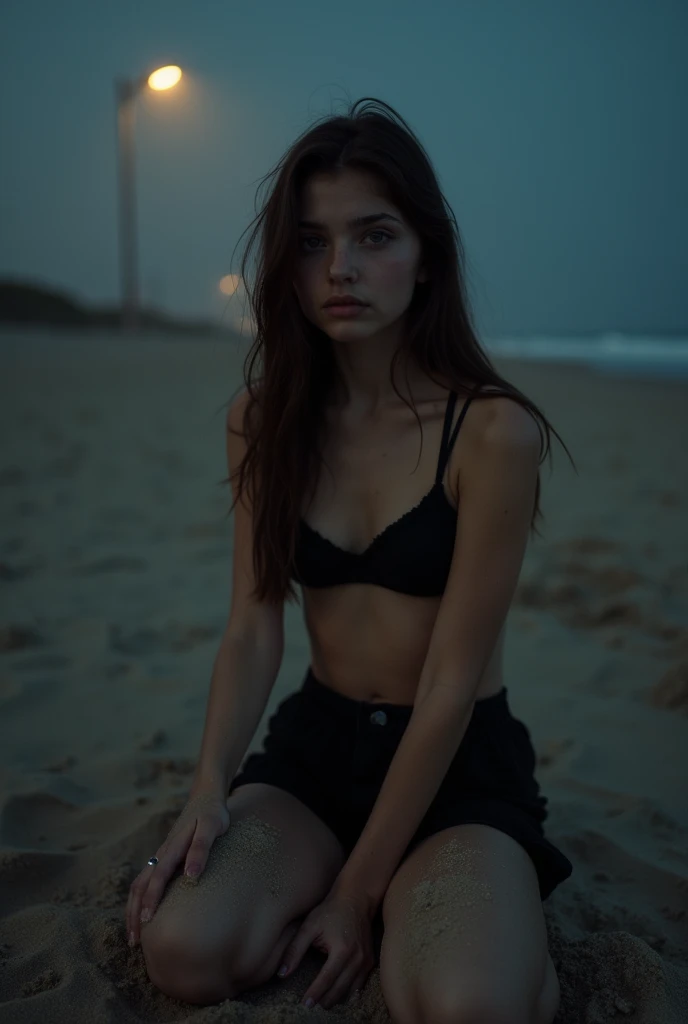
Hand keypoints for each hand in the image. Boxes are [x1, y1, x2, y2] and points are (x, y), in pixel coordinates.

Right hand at [125, 790, 230, 946]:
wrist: (205, 797)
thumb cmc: (213, 813)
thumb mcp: (212, 826)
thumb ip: (201, 849)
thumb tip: (191, 876)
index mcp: (172, 848)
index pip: (157, 877)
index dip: (152, 899)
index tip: (147, 923)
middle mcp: (162, 854)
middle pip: (140, 885)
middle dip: (134, 913)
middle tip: (134, 942)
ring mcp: (161, 856)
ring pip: (139, 885)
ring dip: (133, 909)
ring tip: (134, 935)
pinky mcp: (164, 859)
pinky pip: (145, 882)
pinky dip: (139, 900)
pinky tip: (143, 915)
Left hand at [276, 887, 375, 1009]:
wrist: (356, 898)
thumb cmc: (330, 911)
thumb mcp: (309, 927)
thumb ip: (295, 950)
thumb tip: (282, 973)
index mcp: (342, 950)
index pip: (327, 979)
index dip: (315, 993)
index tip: (305, 1004)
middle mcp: (357, 958)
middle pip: (340, 989)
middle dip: (325, 1000)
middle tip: (312, 1004)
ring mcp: (366, 960)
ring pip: (352, 990)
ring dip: (337, 998)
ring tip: (323, 1001)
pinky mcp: (370, 960)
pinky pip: (360, 984)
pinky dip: (350, 991)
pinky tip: (339, 993)